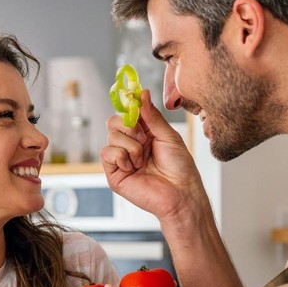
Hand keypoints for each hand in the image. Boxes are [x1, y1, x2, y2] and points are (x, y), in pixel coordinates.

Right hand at [100, 89, 206, 222]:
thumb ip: (152, 115)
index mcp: (144, 134)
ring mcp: (121, 159)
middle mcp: (130, 145)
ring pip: (111, 137)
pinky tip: (134, 167)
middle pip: (113, 122)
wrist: (180, 194)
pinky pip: (106, 153)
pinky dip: (122, 157)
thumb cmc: (180, 168)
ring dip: (131, 146)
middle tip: (144, 139)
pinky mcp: (114, 173)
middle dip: (129, 127)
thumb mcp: (168, 135)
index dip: (128, 106)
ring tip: (144, 160)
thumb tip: (142, 93)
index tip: (132, 99)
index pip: (127, 114)